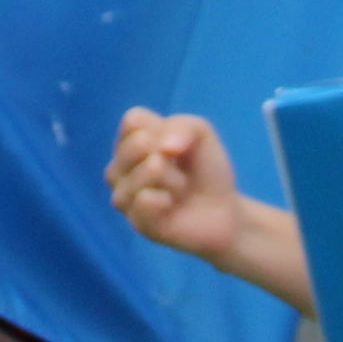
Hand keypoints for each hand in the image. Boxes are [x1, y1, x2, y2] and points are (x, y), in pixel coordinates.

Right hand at [108, 111, 243, 261]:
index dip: (163, 128)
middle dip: (171, 155)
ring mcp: (124, 196)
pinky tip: (171, 205)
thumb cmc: (206, 169)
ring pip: (145, 171)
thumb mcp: (201, 134)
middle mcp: (119, 168)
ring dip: (174, 179)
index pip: (133, 120)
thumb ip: (183, 126)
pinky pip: (144, 200)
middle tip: (181, 171)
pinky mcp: (136, 221)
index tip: (178, 146)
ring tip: (179, 190)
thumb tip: (163, 149)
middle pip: (137, 144)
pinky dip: (166, 199)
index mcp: (129, 142)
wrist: (223, 211)